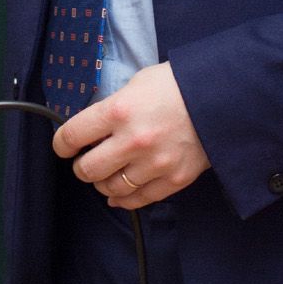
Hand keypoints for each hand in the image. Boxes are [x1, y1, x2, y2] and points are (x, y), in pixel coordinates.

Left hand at [52, 62, 210, 209]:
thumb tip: (95, 127)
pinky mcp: (173, 180)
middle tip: (84, 161)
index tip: (63, 145)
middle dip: (80, 166)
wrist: (221, 99)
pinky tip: (119, 194)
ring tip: (104, 174)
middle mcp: (132, 141)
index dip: (61, 143)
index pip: (73, 135)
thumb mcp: (136, 84)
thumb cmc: (176, 85)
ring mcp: (153, 164)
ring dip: (102, 183)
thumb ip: (114, 106)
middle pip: (87, 169)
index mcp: (118, 111)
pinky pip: (138, 199)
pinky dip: (124, 199)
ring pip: (110, 188)